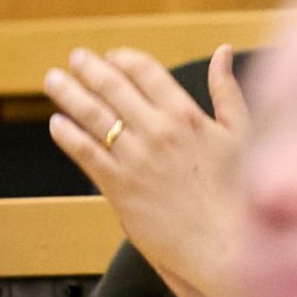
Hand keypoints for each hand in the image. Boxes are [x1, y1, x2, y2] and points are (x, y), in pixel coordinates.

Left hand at [47, 44, 249, 296]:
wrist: (224, 244)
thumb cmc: (238, 192)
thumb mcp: (241, 133)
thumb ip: (226, 90)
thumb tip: (222, 52)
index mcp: (186, 114)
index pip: (145, 71)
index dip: (123, 59)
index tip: (111, 56)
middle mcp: (156, 131)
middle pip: (112, 87)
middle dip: (89, 69)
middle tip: (75, 58)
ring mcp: (134, 158)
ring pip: (92, 115)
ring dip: (69, 93)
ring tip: (54, 80)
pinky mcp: (118, 187)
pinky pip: (85, 153)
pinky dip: (67, 135)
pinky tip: (56, 123)